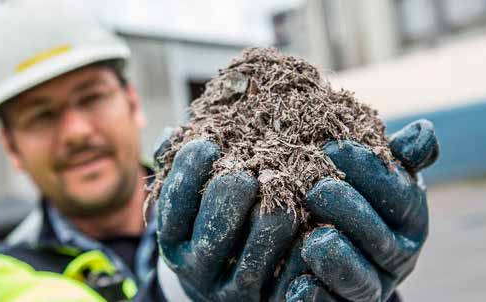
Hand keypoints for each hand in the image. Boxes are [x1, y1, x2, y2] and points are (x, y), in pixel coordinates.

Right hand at [155, 139, 299, 300]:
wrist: (223, 280)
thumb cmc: (209, 222)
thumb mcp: (189, 200)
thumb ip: (182, 169)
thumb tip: (175, 133)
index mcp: (173, 239)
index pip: (176, 202)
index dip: (190, 168)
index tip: (209, 144)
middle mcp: (196, 267)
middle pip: (214, 230)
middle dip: (233, 191)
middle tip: (250, 171)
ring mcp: (229, 289)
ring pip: (255, 254)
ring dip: (273, 217)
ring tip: (283, 188)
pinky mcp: (263, 301)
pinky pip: (287, 278)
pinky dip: (301, 249)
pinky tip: (311, 222)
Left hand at [274, 119, 438, 301]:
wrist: (332, 247)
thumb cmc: (352, 196)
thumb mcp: (373, 175)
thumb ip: (393, 157)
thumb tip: (423, 131)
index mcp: (408, 218)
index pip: (397, 193)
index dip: (366, 169)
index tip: (330, 147)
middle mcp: (396, 256)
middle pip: (379, 237)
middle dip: (348, 210)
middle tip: (314, 188)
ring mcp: (371, 286)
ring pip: (360, 279)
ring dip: (338, 260)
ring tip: (313, 240)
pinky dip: (316, 298)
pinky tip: (297, 286)